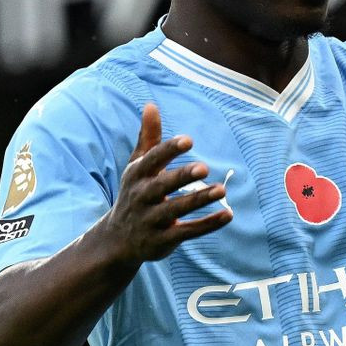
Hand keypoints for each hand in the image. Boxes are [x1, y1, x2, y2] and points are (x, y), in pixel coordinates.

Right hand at [102, 103, 231, 263]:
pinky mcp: (163, 240)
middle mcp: (142, 197)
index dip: (169, 150)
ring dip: (199, 200)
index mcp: (137, 175)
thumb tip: (151, 104)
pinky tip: (228, 214)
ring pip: (177, 210)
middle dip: (182, 177)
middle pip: (163, 186)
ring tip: (222, 189)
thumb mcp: (137, 166)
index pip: (152, 160)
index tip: (189, 140)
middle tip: (205, 167)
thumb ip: (148, 138)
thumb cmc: (134, 193)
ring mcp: (151, 220)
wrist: (117, 240)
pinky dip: (208, 224)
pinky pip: (188, 232)